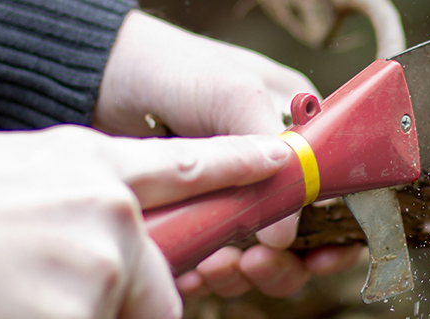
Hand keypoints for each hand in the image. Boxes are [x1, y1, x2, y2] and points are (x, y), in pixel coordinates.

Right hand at [0, 125, 291, 317]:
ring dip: (80, 308)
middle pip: (154, 269)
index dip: (234, 165)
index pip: (183, 164)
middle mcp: (107, 208)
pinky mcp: (89, 309)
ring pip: (123, 306)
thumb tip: (100, 208)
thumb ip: (67, 187)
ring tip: (15, 291)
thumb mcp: (2, 171)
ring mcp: (102, 261)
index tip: (276, 160)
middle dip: (120, 292)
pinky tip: (15, 305)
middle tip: (55, 284)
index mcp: (83, 164)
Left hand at [93, 10, 361, 297]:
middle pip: (298, 240)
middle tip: (254, 263)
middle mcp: (266, 171)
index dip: (335, 233)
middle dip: (282, 262)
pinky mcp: (191, 218)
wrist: (95, 75)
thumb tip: (286, 232)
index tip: (321, 257)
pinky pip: (208, 260)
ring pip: (254, 258)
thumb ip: (268, 151)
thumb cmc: (170, 66)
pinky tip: (189, 271)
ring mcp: (227, 198)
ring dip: (241, 272)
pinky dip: (202, 273)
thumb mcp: (232, 92)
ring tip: (215, 265)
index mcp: (295, 135)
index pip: (334, 196)